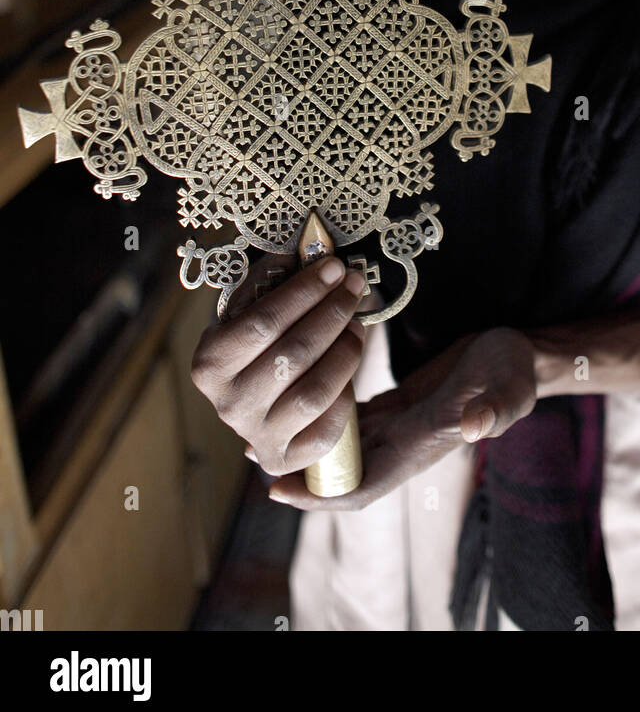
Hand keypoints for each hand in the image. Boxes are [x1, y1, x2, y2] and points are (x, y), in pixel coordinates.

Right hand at [190, 252, 366, 477]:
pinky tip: (347, 362)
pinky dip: (345, 393)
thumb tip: (310, 253)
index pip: (263, 322)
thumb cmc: (257, 345)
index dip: (304, 292)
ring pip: (313, 391)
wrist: (256, 401)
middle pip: (293, 354)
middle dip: (332, 312)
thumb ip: (273, 283)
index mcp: (209, 363)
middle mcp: (228, 405)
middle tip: (354, 286)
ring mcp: (256, 436)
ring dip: (344, 350)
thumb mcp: (251, 310)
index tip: (334, 266)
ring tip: (357, 323)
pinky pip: (326, 427)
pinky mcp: (285, 458)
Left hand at [267, 326, 536, 510]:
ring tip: (263, 428)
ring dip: (308, 443)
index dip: (321, 495)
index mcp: (423, 444)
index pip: (364, 485)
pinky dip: (327, 413)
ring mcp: (402, 423)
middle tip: (253, 454)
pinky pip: (355, 417)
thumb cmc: (516, 372)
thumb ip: (494, 408)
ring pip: (345, 444)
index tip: (279, 492)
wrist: (522, 355)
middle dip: (300, 470)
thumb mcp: (509, 387)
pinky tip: (301, 397)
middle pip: (342, 470)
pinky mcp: (400, 403)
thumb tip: (474, 425)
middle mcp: (405, 441)